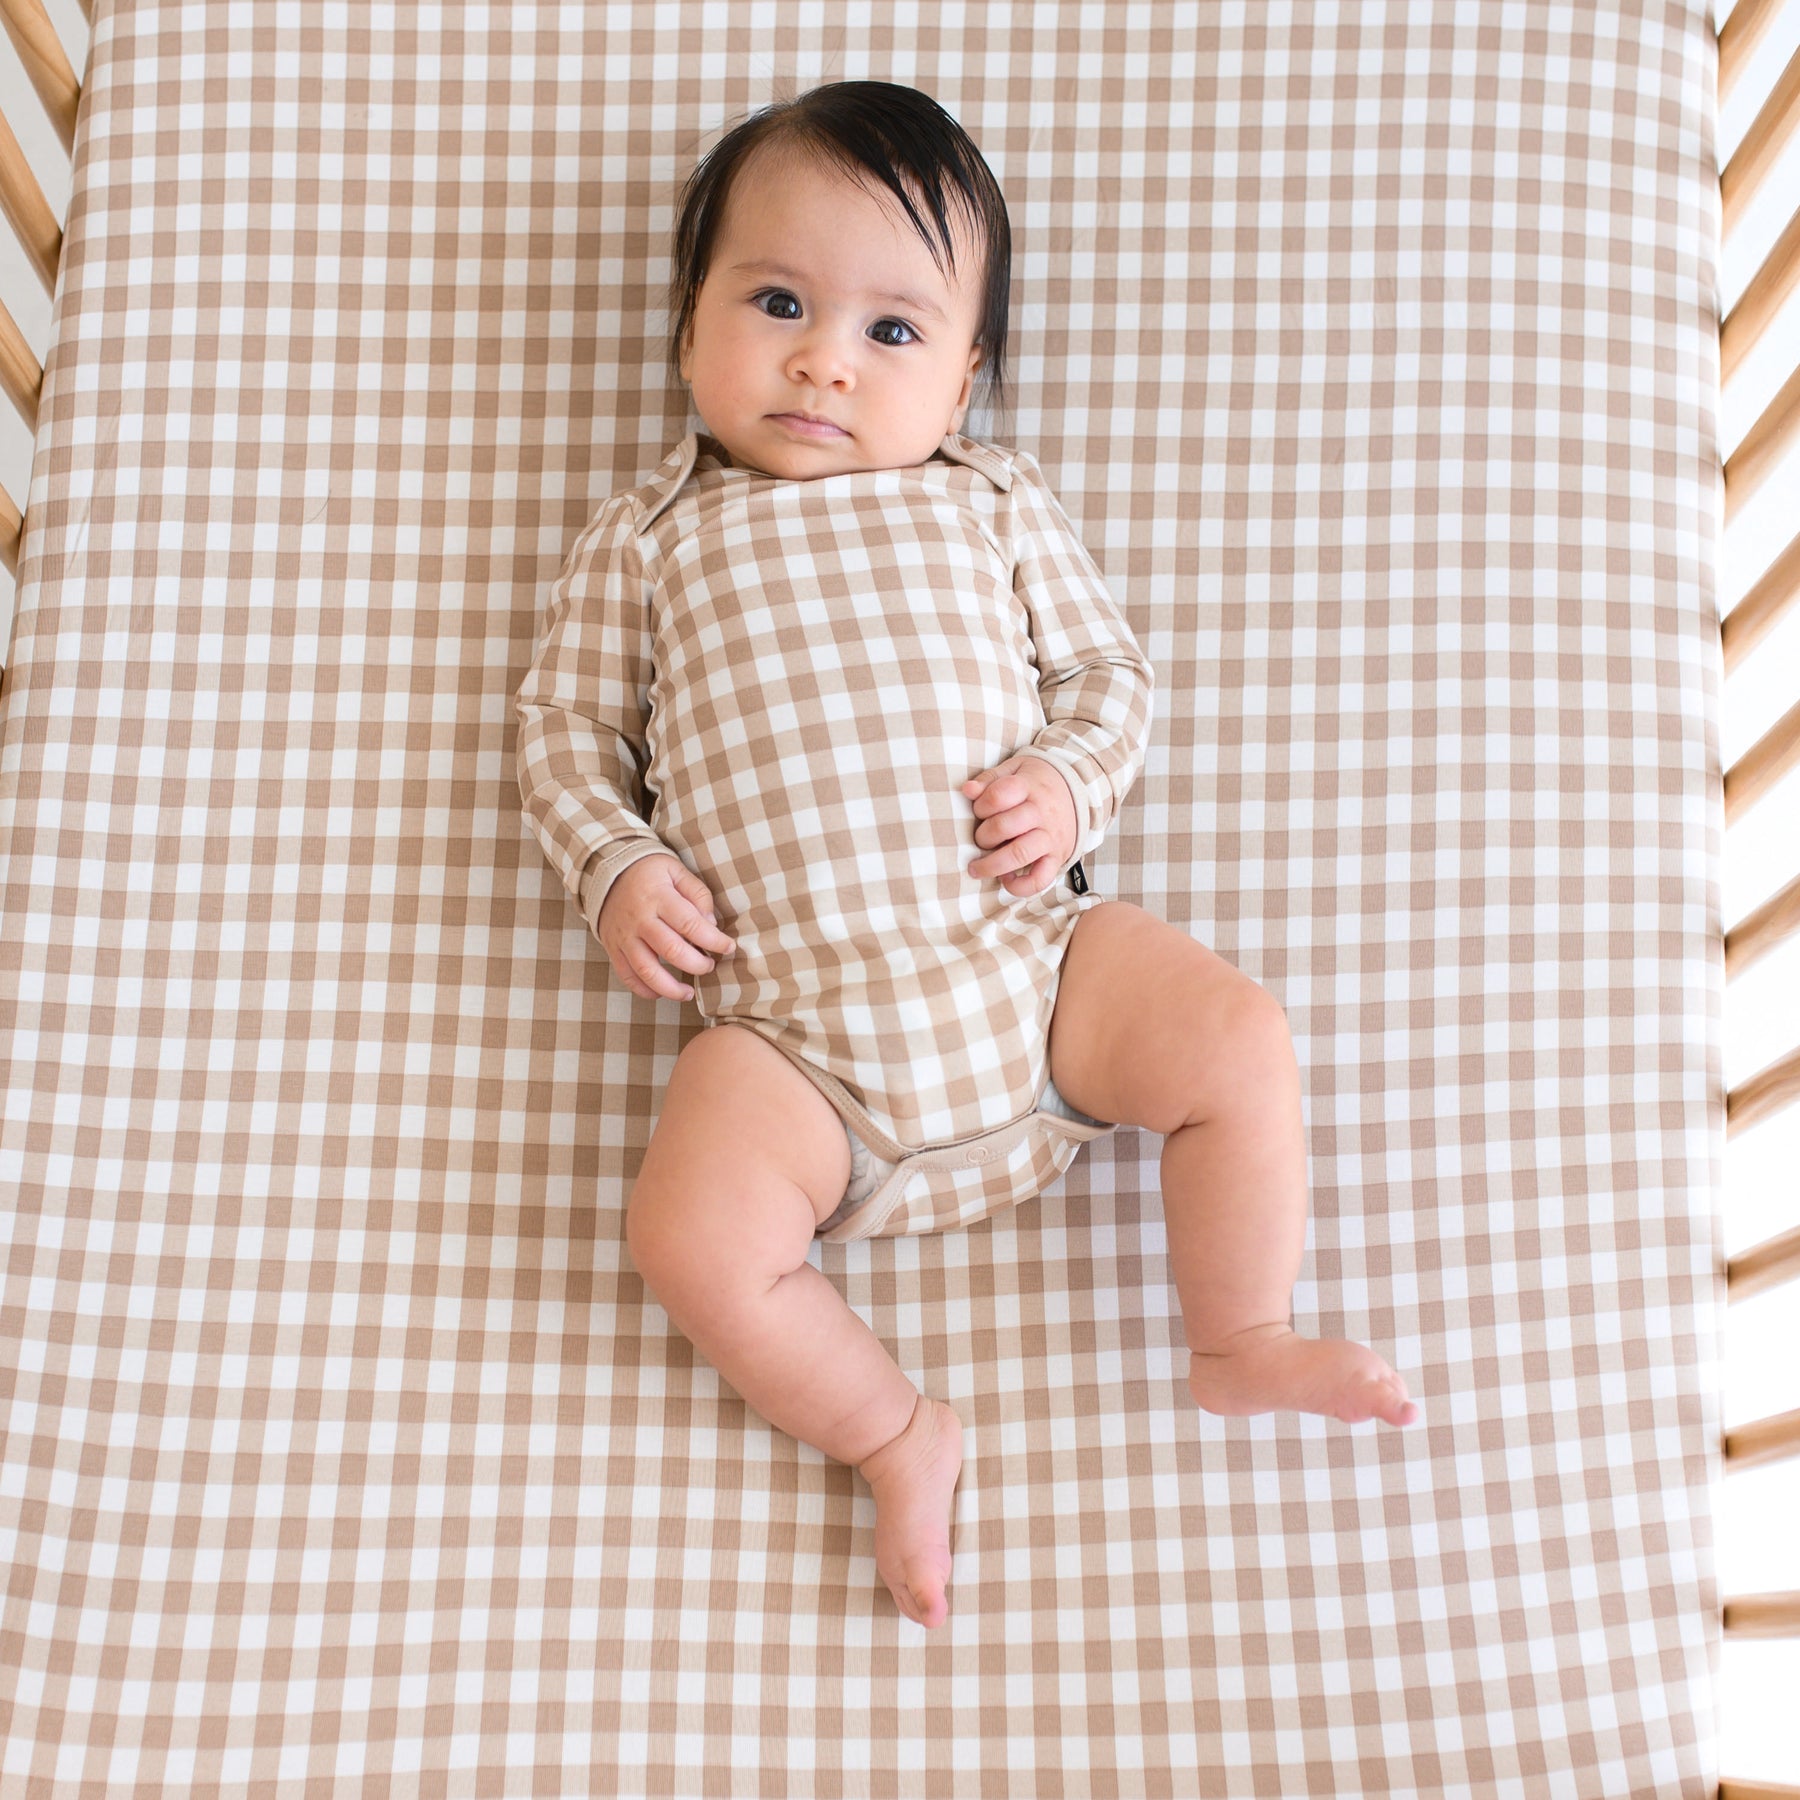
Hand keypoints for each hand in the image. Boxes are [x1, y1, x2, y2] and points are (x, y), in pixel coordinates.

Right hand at [595, 853, 735, 1001]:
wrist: (607, 872)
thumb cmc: (649, 873)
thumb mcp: (676, 870)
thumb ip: (697, 894)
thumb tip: (711, 924)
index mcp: (658, 897)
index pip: (690, 924)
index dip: (713, 940)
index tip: (728, 947)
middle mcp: (640, 919)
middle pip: (671, 950)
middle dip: (697, 964)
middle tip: (710, 966)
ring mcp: (624, 936)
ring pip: (647, 970)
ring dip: (671, 988)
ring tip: (688, 993)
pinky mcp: (613, 948)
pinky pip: (627, 975)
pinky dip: (643, 990)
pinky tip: (660, 993)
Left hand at [960, 755, 1077, 897]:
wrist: (1077, 791)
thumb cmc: (1035, 783)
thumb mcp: (1014, 770)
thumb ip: (988, 779)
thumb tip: (967, 790)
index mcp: (1028, 787)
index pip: (997, 796)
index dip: (980, 806)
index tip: (979, 811)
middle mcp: (1041, 813)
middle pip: (1003, 826)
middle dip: (982, 836)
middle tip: (980, 838)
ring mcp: (1050, 837)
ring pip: (1019, 854)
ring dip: (992, 865)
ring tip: (977, 868)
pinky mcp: (1057, 858)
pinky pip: (1040, 880)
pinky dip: (1020, 887)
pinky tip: (1006, 879)